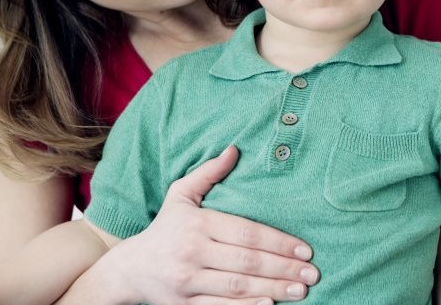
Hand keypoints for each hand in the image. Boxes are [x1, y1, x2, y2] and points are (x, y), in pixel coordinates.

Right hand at [99, 146, 318, 304]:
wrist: (129, 269)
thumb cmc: (164, 229)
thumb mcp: (181, 195)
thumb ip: (208, 174)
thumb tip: (234, 150)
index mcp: (197, 224)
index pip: (246, 232)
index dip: (278, 241)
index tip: (305, 249)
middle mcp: (193, 252)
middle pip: (247, 261)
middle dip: (283, 267)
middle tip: (312, 273)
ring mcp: (188, 281)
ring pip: (237, 287)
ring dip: (273, 289)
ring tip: (301, 289)